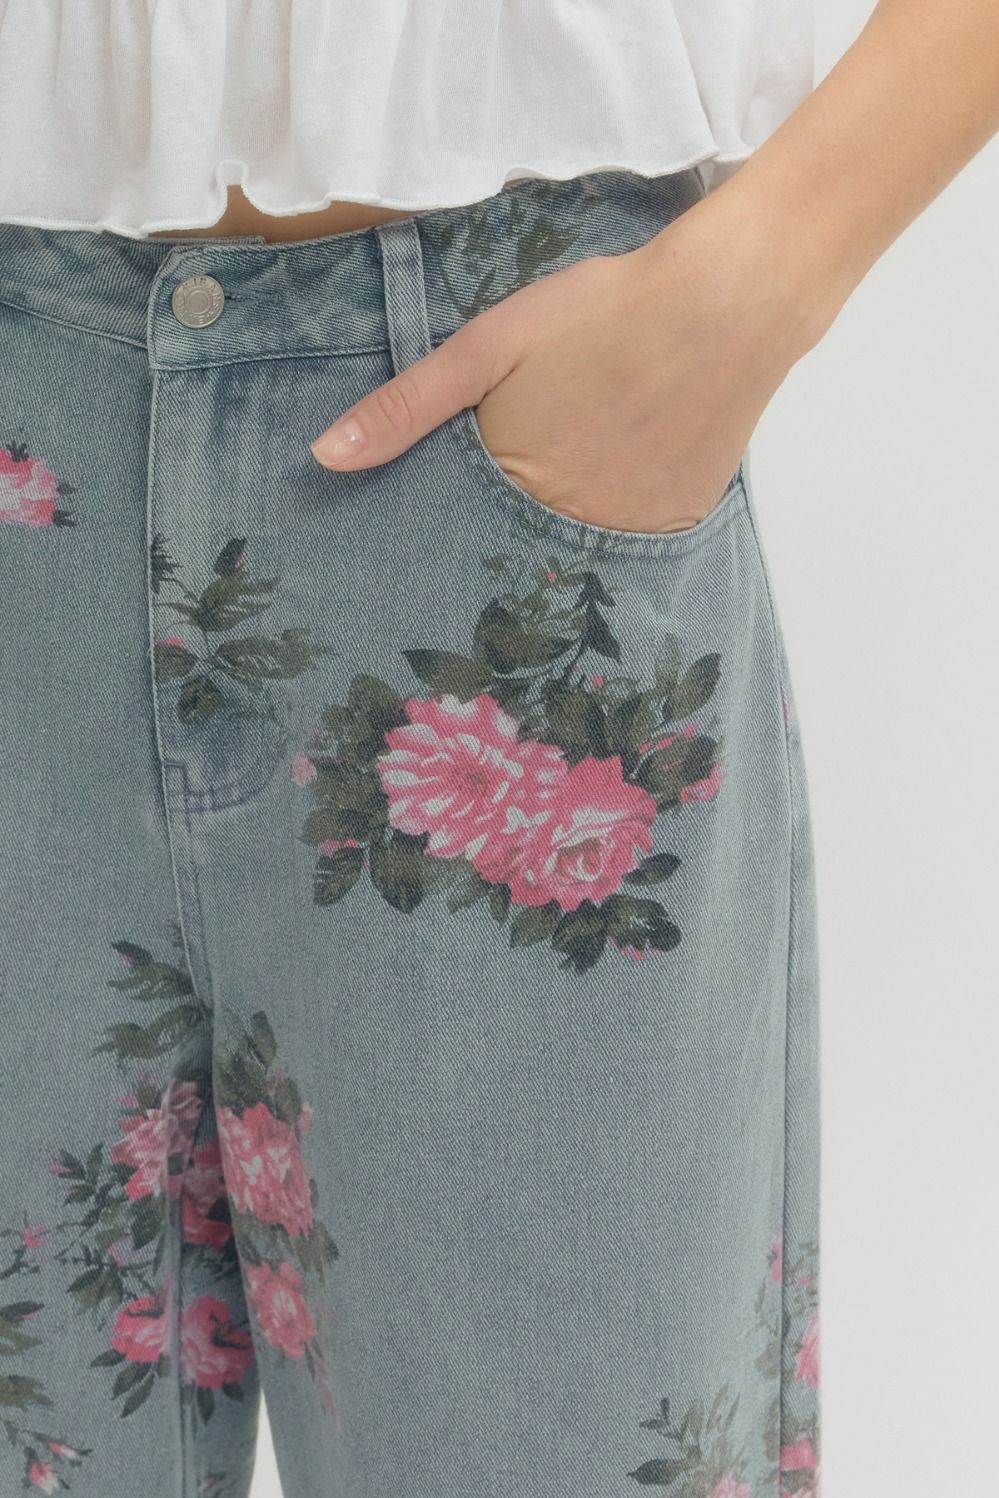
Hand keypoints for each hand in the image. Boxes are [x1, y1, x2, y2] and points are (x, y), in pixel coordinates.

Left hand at [310, 194, 815, 532]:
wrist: (727, 305)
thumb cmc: (598, 317)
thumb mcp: (486, 348)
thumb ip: (407, 407)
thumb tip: (325, 458)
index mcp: (514, 492)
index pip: (461, 543)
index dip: (450, 536)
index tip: (432, 548)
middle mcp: (569, 533)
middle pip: (518, 557)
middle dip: (501, 544)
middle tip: (509, 510)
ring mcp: (628, 537)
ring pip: (574, 555)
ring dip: (559, 536)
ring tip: (567, 486)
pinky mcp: (677, 526)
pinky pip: (630, 547)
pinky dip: (614, 525)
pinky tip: (619, 479)